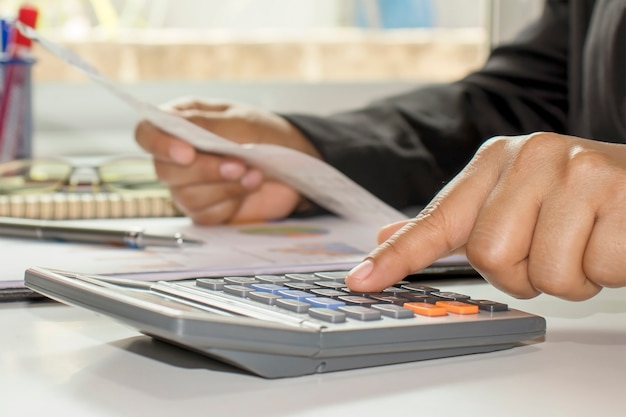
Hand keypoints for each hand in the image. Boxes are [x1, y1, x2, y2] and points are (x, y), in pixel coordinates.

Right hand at [134, 99, 320, 223]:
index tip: (187, 153)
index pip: (146, 134)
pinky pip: (205, 215)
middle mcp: (178, 156)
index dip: (159, 145)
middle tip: (239, 165)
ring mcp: (190, 185)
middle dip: (206, 170)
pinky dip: (230, 203)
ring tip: (254, 174)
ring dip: (224, 186)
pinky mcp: (206, 209)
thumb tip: (175, 123)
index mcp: (181, 124)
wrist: (294, 161)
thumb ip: (209, 124)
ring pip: (186, 196)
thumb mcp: (243, 121)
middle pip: (165, 171)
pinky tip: (249, 189)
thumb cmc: (265, 133)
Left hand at [346, 132, 625, 300]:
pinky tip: (612, 240)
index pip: (436, 218)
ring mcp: (580, 172)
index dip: (397, 256)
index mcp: (496, 160)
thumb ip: (450, 222)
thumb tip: (384, 237)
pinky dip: (606, 272)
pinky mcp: (623, 195)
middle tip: (548, 249)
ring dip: (568, 278)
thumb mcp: (510, 198)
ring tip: (583, 243)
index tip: (360, 281)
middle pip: (491, 256)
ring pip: (546, 274)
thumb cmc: (573, 197)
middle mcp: (533, 156)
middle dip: (522, 274)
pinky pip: (598, 271)